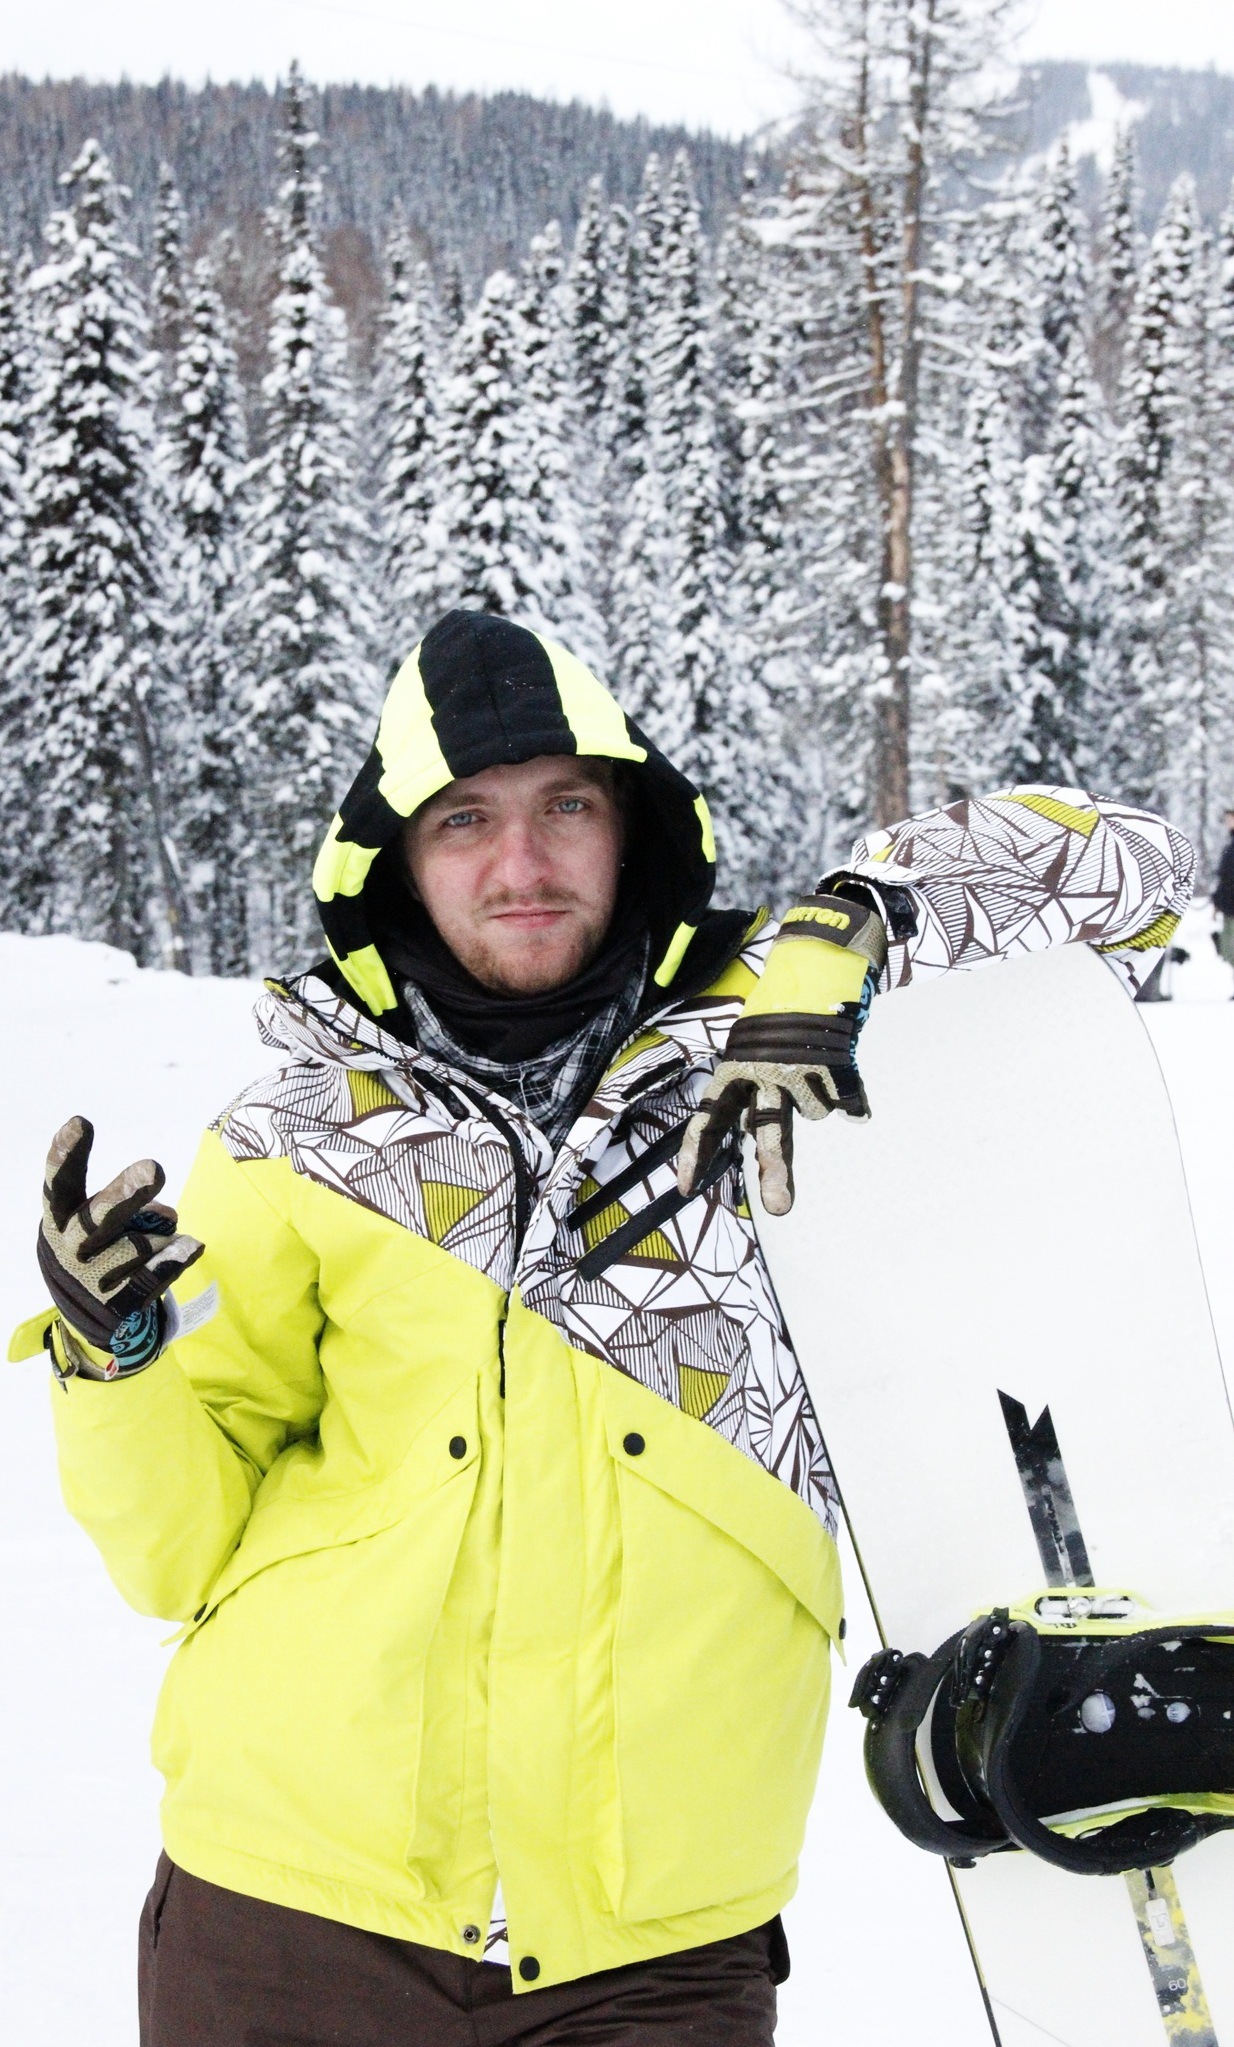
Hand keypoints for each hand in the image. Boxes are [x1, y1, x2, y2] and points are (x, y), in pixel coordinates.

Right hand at [38, 1117, 203, 1374]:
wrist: (87, 1312)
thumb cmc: (96, 1244)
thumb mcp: (96, 1220)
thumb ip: (125, 1206)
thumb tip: (166, 1218)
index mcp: (59, 1216)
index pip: (60, 1181)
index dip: (67, 1153)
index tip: (81, 1122)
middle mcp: (69, 1246)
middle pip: (100, 1216)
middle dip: (127, 1193)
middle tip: (155, 1168)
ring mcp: (91, 1278)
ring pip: (142, 1244)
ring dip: (160, 1237)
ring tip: (154, 1242)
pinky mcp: (115, 1305)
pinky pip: (156, 1276)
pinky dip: (176, 1258)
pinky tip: (192, 1247)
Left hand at [677, 894, 886, 1216]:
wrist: (818, 961)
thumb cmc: (779, 1008)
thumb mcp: (754, 1046)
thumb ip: (762, 1092)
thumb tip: (754, 1139)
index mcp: (736, 1066)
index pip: (710, 1115)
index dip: (697, 1152)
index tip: (686, 1187)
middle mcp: (765, 1071)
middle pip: (767, 1130)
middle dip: (775, 1170)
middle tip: (780, 1208)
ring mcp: (802, 1068)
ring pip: (816, 1114)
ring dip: (821, 1097)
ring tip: (818, 1065)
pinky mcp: (835, 1063)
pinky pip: (848, 1101)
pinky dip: (852, 1097)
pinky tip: (845, 1074)